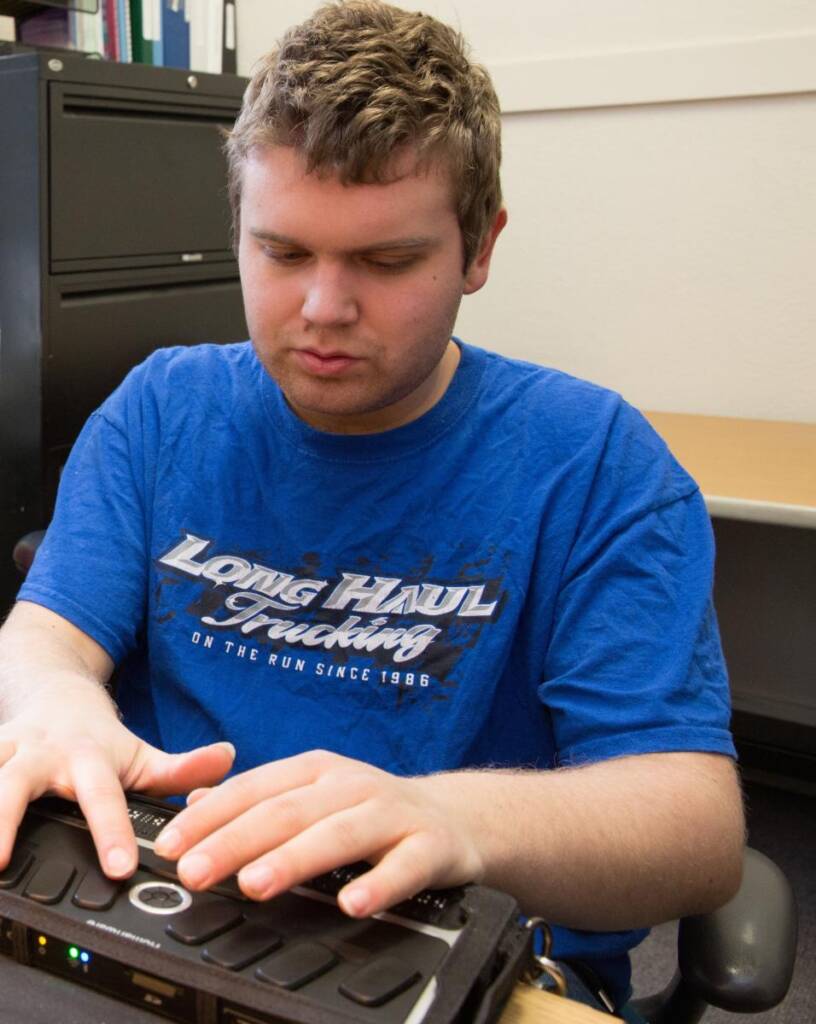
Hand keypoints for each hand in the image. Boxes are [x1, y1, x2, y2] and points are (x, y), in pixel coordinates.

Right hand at [0, 693, 234, 879]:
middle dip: (5, 819)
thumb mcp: (139, 751)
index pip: (102, 797)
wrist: (53, 686)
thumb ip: (181, 768)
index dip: (112, 832)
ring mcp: (3, 753)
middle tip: (0, 861)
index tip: (120, 868)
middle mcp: (39, 753)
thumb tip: (228, 761)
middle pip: (15, 783)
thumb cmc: (95, 734)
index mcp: (85, 757)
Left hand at [153, 749, 484, 916]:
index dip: (210, 816)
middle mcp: (351, 785)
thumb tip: (195, 803)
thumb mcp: (314, 794)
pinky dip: (379, 884)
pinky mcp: (430, 844)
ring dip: (294, 858)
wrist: (455, 817)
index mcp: (317, 770)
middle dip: (237, 840)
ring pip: (339, 834)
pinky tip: (353, 904)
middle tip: (194, 870)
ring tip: (255, 884)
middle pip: (288, 811)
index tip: (170, 845)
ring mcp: (392, 812)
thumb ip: (258, 798)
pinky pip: (404, 866)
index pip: (254, 788)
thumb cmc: (373, 812)